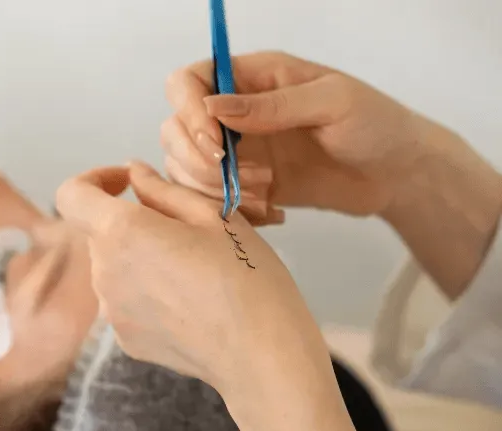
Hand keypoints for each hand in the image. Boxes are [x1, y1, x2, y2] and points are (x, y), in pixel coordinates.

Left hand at [56, 162, 355, 430]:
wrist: (259, 354)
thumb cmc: (245, 277)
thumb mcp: (212, 216)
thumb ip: (162, 189)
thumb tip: (134, 173)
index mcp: (121, 232)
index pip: (72, 195)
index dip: (93, 179)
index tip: (125, 182)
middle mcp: (103, 272)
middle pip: (100, 233)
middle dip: (132, 222)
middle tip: (185, 231)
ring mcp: (111, 311)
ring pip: (113, 267)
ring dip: (139, 258)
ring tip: (191, 270)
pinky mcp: (124, 340)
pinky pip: (125, 301)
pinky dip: (146, 292)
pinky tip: (187, 302)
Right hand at [162, 51, 431, 217]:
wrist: (397, 175)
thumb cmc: (375, 124)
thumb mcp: (331, 102)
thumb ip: (272, 105)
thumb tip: (212, 107)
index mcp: (253, 77)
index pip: (188, 82)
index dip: (188, 112)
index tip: (217, 144)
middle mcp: (236, 113)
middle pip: (174, 131)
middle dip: (198, 161)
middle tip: (240, 177)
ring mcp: (238, 152)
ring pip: (185, 170)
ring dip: (214, 190)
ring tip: (264, 193)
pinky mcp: (245, 186)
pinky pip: (212, 201)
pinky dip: (233, 212)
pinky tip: (272, 211)